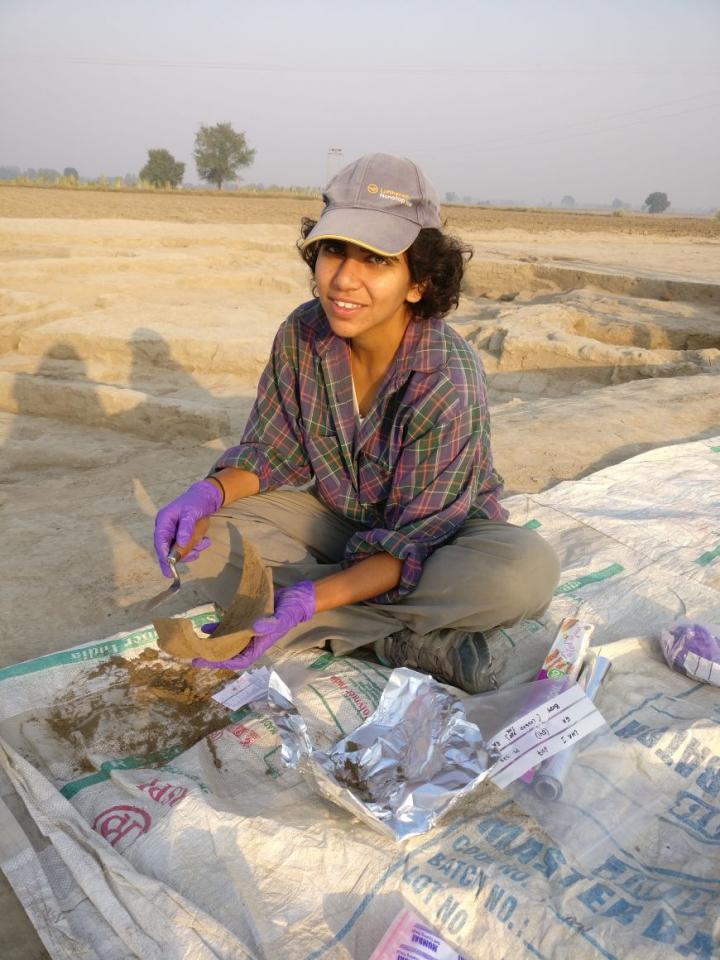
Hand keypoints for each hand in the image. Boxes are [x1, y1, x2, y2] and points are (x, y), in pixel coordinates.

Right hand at [153, 479, 222, 576]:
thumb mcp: (192, 512)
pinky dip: (196, 547)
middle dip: (180, 555)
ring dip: (191, 550)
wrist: (206, 497)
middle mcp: (166, 528)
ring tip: (203, 543)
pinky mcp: (181, 536)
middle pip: (166, 548)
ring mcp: (173, 533)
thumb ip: (186, 527)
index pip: (160, 539)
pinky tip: (205, 541)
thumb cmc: (196, 501)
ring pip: (178, 550)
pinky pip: (186, 547)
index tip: (171, 563)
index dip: (163, 553)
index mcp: (164, 520)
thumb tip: (181, 544)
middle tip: (194, 555)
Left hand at [192, 580, 315, 669]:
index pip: (238, 660)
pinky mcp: (245, 620)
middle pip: (230, 654)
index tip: (204, 661)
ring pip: (227, 642)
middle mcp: (251, 641)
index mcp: (259, 645)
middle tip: (194, 655)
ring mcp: (247, 631)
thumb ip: (270, 624)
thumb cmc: (290, 611)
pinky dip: (218, 628)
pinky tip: (206, 626)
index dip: (221, 663)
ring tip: (196, 644)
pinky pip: (229, 627)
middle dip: (212, 656)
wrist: (295, 598)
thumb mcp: (283, 618)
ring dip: (213, 644)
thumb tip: (254, 628)